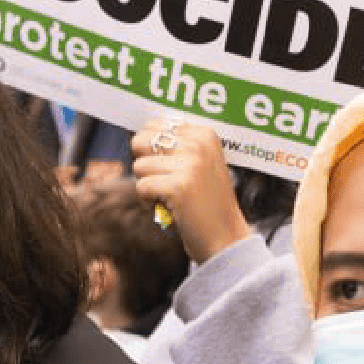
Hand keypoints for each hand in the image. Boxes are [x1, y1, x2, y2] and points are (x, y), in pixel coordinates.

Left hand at [132, 116, 252, 263]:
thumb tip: (138, 136)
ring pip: (139, 166)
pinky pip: (141, 187)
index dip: (151, 150)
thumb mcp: (200, 165)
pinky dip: (148, 202)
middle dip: (145, 165)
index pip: (154, 125)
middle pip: (141, 140)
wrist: (226, 239)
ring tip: (170, 198)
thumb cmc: (206, 204)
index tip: (169, 168)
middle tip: (164, 182)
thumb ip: (176, 147)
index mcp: (204, 134)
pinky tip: (168, 208)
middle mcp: (198, 143)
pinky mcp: (178, 186)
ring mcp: (190, 164)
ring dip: (148, 186)